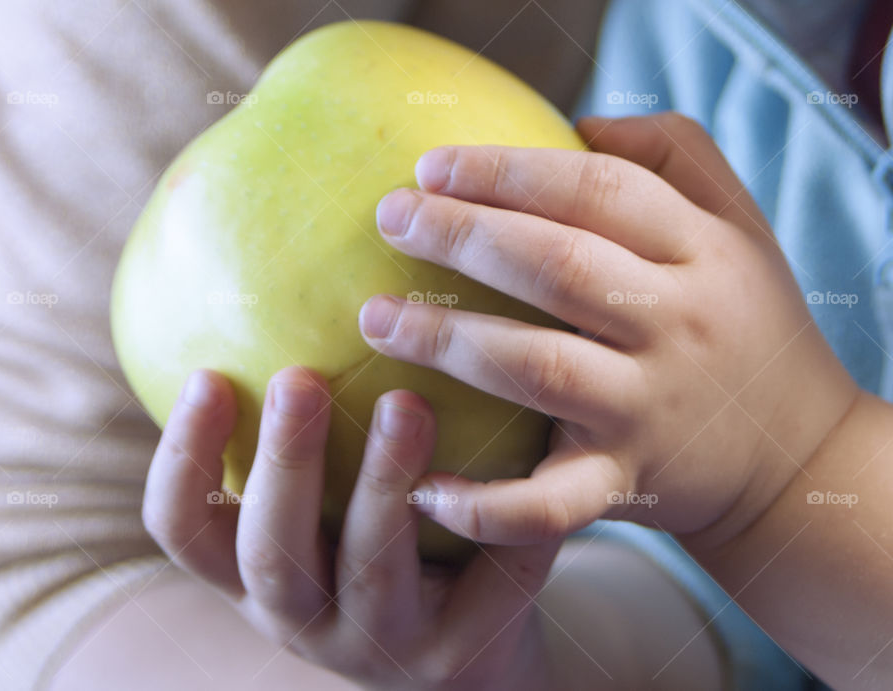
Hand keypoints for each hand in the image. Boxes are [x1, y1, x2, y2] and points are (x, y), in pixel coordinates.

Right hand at [142, 367, 562, 689]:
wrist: (458, 646)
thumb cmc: (378, 544)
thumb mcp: (321, 505)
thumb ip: (301, 430)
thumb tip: (279, 292)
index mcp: (254, 578)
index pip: (186, 530)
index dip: (184, 459)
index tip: (207, 375)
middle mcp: (303, 619)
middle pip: (272, 553)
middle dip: (284, 462)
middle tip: (297, 378)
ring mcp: (380, 646)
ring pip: (372, 571)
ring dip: (384, 481)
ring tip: (406, 403)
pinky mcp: (456, 655)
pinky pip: (482, 582)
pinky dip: (500, 518)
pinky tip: (521, 453)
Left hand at [359, 113, 859, 545]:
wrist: (792, 457)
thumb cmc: (744, 323)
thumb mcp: (739, 225)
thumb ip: (675, 156)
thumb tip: (581, 123)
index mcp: (701, 253)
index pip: (596, 191)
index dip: (507, 171)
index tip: (430, 165)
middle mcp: (677, 326)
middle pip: (557, 267)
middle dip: (463, 237)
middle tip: (389, 217)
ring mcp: (648, 410)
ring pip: (539, 368)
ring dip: (447, 341)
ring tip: (373, 317)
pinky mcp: (624, 484)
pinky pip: (549, 505)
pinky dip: (485, 505)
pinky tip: (421, 491)